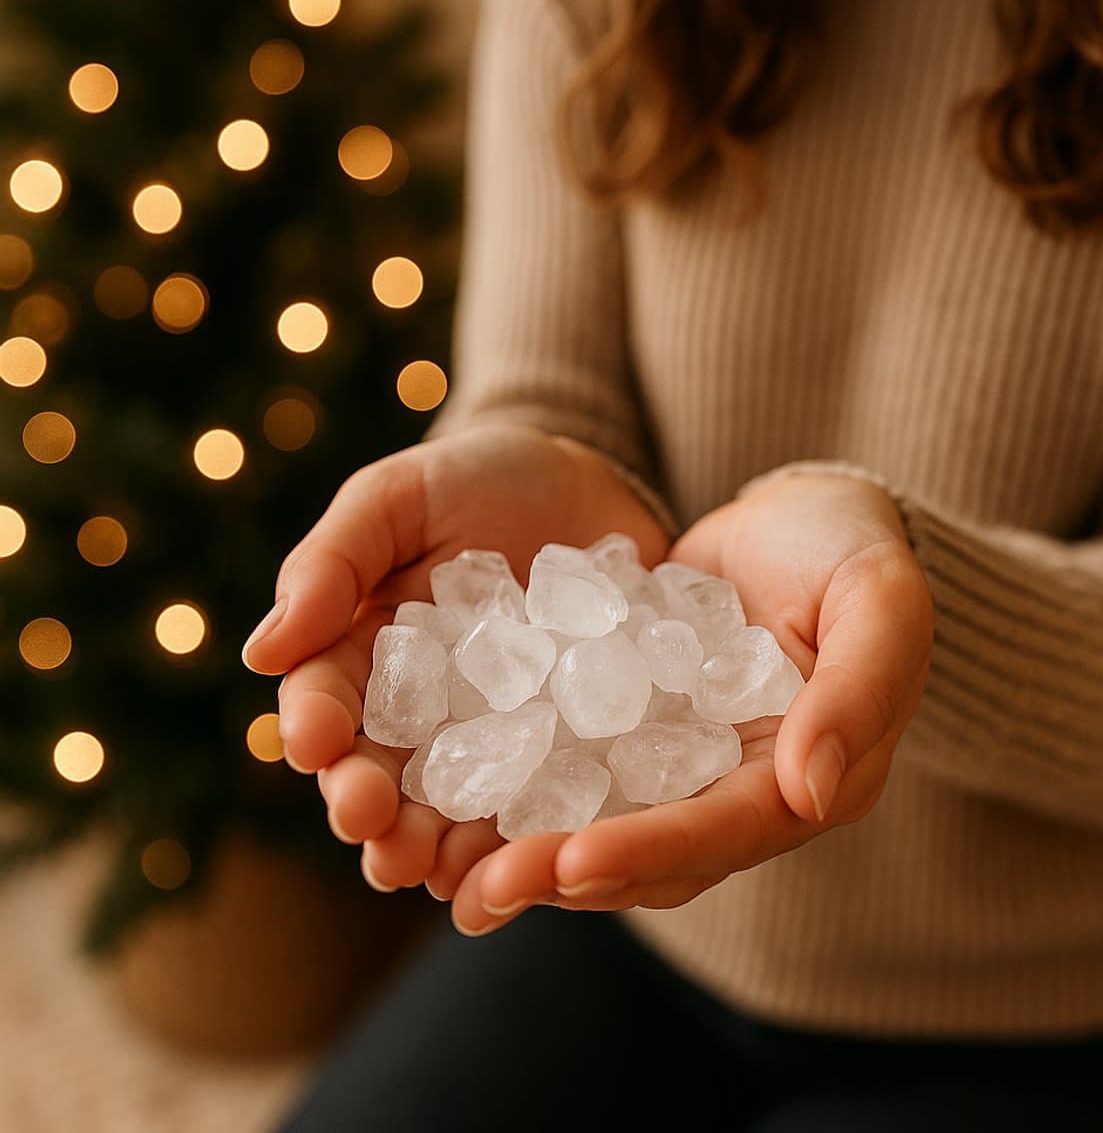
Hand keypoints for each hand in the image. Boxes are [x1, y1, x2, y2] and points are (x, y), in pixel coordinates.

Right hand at [242, 425, 670, 893]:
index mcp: (368, 653)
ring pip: (457, 807)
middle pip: (385, 773)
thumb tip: (262, 651)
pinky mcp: (570, 743)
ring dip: (442, 847)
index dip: (316, 727)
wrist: (590, 479)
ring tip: (439, 874)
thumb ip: (332, 563)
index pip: (326, 701)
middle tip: (378, 839)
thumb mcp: (397, 498)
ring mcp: (498, 733)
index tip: (315, 747)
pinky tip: (534, 857)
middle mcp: (425, 709)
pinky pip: (548, 797)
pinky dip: (534, 832)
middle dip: (374, 813)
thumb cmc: (477, 478)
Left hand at [443, 471, 931, 935]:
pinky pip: (577, 760)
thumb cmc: (854, 550)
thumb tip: (814, 793)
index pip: (728, 831)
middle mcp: (742, 788)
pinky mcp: (636, 722)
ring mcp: (684, 760)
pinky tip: (452, 786)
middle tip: (484, 887)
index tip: (573, 861)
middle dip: (569, 871)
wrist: (804, 518)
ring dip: (534, 847)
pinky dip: (522, 780)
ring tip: (449, 868)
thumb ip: (857, 692)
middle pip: (654, 850)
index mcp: (811, 780)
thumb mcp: (879, 604)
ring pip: (606, 821)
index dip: (652, 851)